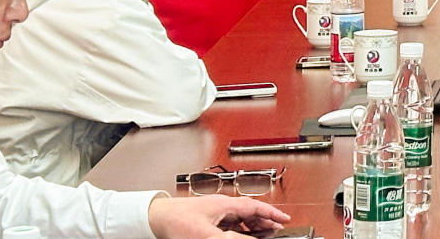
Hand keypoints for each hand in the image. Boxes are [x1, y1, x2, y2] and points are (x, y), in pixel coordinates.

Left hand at [148, 196, 290, 238]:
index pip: (256, 207)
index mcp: (225, 204)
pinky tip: (239, 236)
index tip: (285, 219)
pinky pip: (229, 226)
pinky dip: (238, 231)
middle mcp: (221, 207)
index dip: (272, 213)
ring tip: (262, 235)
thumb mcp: (209, 235)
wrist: (154, 219)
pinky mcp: (205, 222)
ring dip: (251, 228)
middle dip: (264, 222)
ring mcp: (213, 214)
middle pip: (249, 213)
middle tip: (276, 231)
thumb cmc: (176, 221)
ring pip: (239, 220)